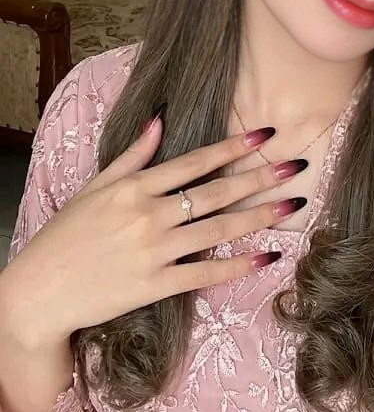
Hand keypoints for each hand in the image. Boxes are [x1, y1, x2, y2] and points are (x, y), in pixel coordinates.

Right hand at [0, 120, 304, 347]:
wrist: (40, 291)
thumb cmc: (66, 235)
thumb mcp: (95, 187)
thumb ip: (133, 155)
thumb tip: (160, 120)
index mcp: (135, 187)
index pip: (194, 162)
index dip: (232, 148)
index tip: (266, 136)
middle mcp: (148, 215)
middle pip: (215, 193)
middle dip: (259, 178)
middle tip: (295, 167)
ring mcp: (154, 252)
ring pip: (218, 229)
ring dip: (259, 216)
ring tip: (292, 205)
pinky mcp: (155, 286)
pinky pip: (204, 272)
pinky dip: (237, 265)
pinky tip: (265, 255)